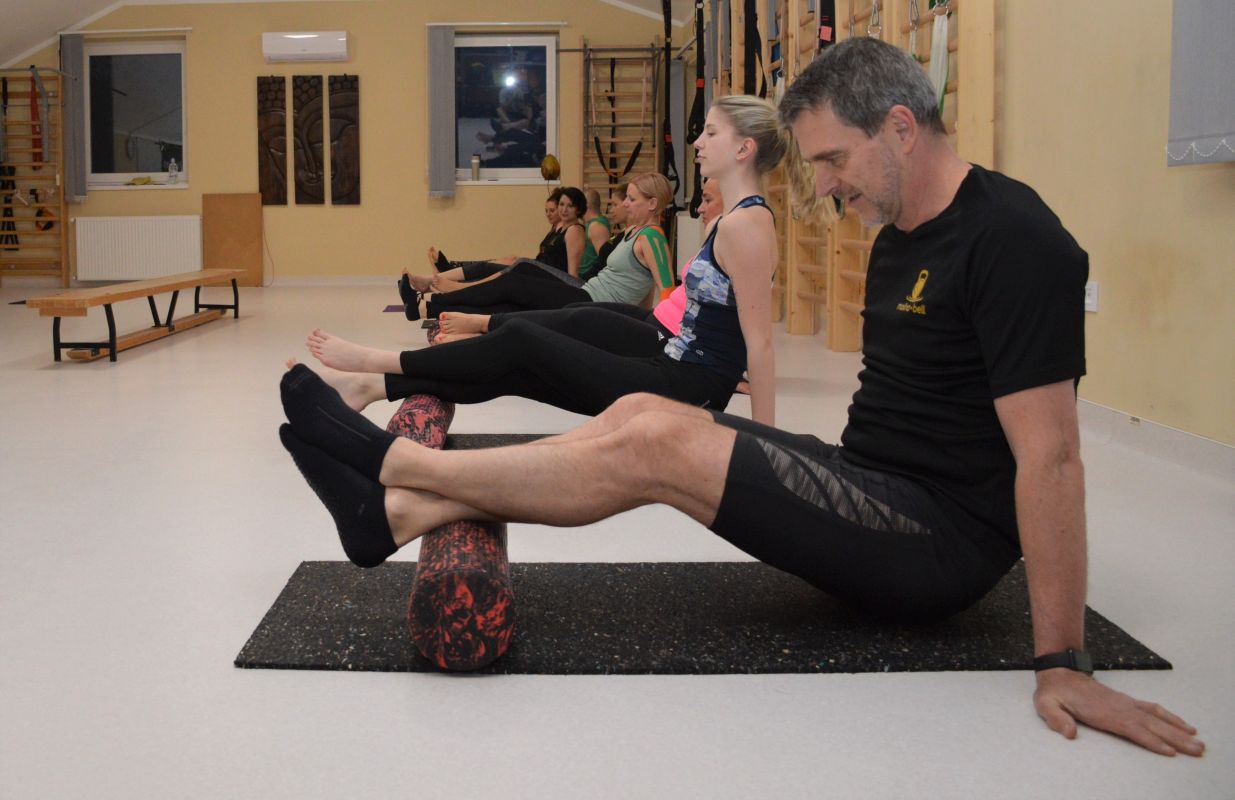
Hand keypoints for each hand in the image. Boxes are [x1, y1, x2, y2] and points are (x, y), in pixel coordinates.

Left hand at [1034, 669, 1204, 755]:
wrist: (1060, 672)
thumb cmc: (1054, 692)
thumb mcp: (1046, 705)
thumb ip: (1057, 719)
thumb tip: (1069, 733)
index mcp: (1102, 711)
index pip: (1131, 728)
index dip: (1150, 740)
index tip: (1169, 751)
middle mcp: (1119, 707)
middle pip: (1152, 725)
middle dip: (1175, 738)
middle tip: (1197, 749)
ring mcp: (1125, 704)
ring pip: (1157, 718)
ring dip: (1177, 730)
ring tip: (1198, 741)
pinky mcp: (1127, 702)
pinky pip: (1153, 709)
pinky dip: (1170, 717)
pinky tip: (1183, 725)